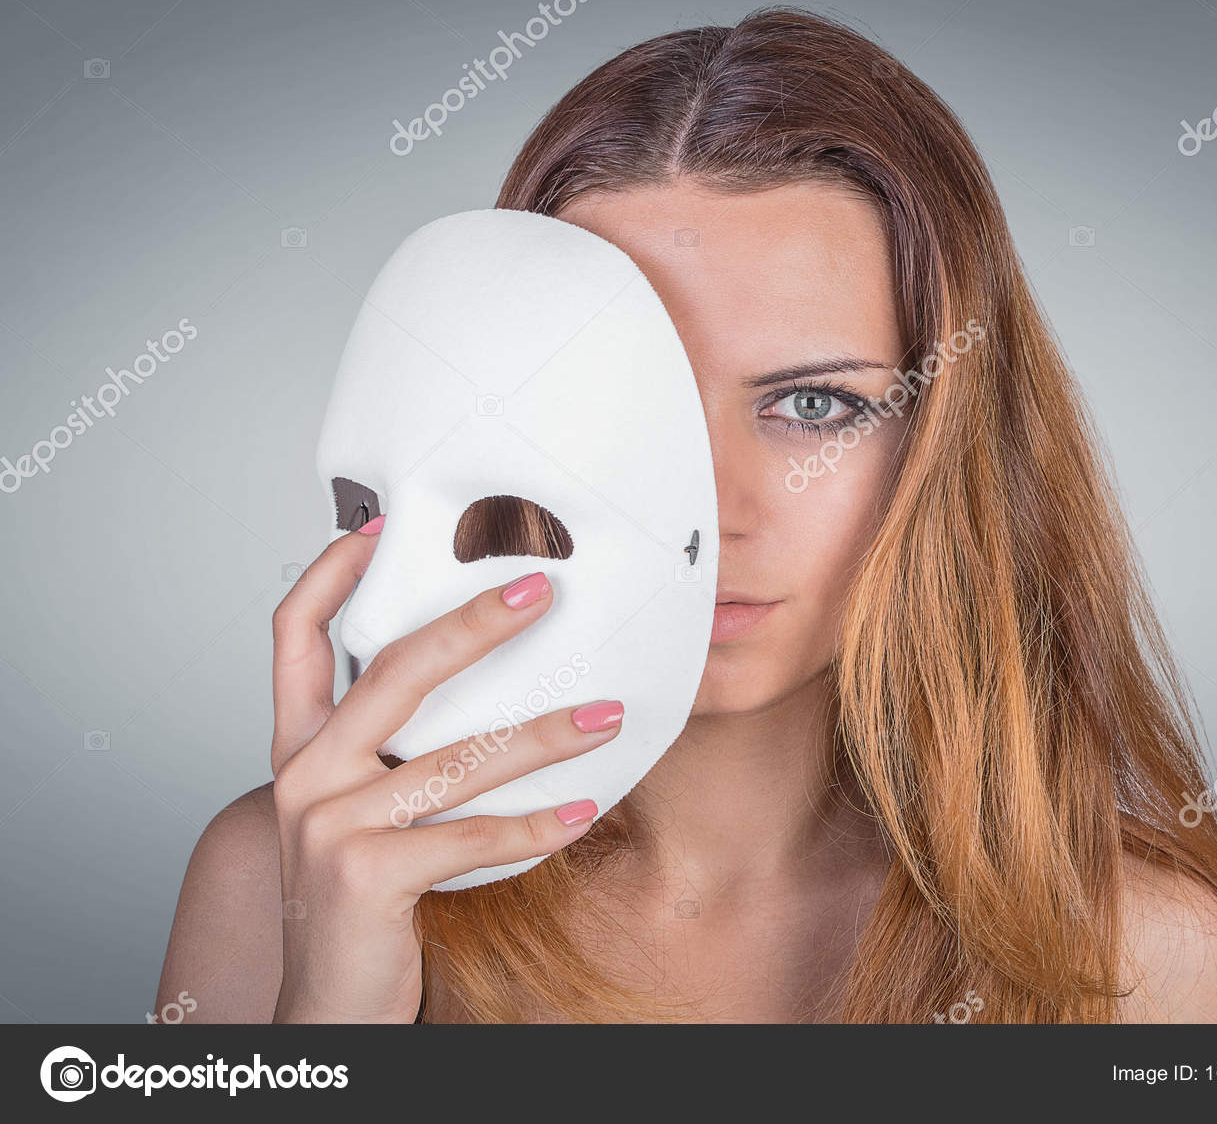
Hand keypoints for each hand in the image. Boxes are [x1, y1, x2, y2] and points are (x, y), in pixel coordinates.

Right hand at [267, 520, 621, 1021]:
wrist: (327, 1003)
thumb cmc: (359, 897)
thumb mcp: (359, 810)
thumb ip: (393, 751)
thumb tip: (486, 687)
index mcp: (298, 748)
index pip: (293, 638)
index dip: (329, 577)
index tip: (379, 530)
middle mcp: (304, 775)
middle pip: (392, 672)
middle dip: (472, 625)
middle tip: (542, 591)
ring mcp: (328, 825)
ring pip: (454, 757)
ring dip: (543, 734)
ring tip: (606, 715)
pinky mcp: (365, 875)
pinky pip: (471, 835)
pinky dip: (536, 824)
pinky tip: (585, 812)